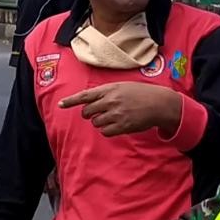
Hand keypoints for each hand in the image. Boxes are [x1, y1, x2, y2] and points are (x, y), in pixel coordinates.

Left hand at [59, 82, 181, 137]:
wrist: (159, 103)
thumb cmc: (141, 94)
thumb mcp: (122, 86)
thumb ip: (107, 92)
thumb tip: (91, 102)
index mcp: (110, 89)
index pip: (85, 95)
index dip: (71, 100)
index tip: (60, 104)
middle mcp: (110, 101)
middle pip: (87, 112)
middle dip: (89, 114)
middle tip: (97, 113)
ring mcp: (116, 114)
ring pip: (96, 122)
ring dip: (100, 122)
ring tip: (112, 118)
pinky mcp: (122, 126)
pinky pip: (105, 132)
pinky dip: (107, 130)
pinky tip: (116, 125)